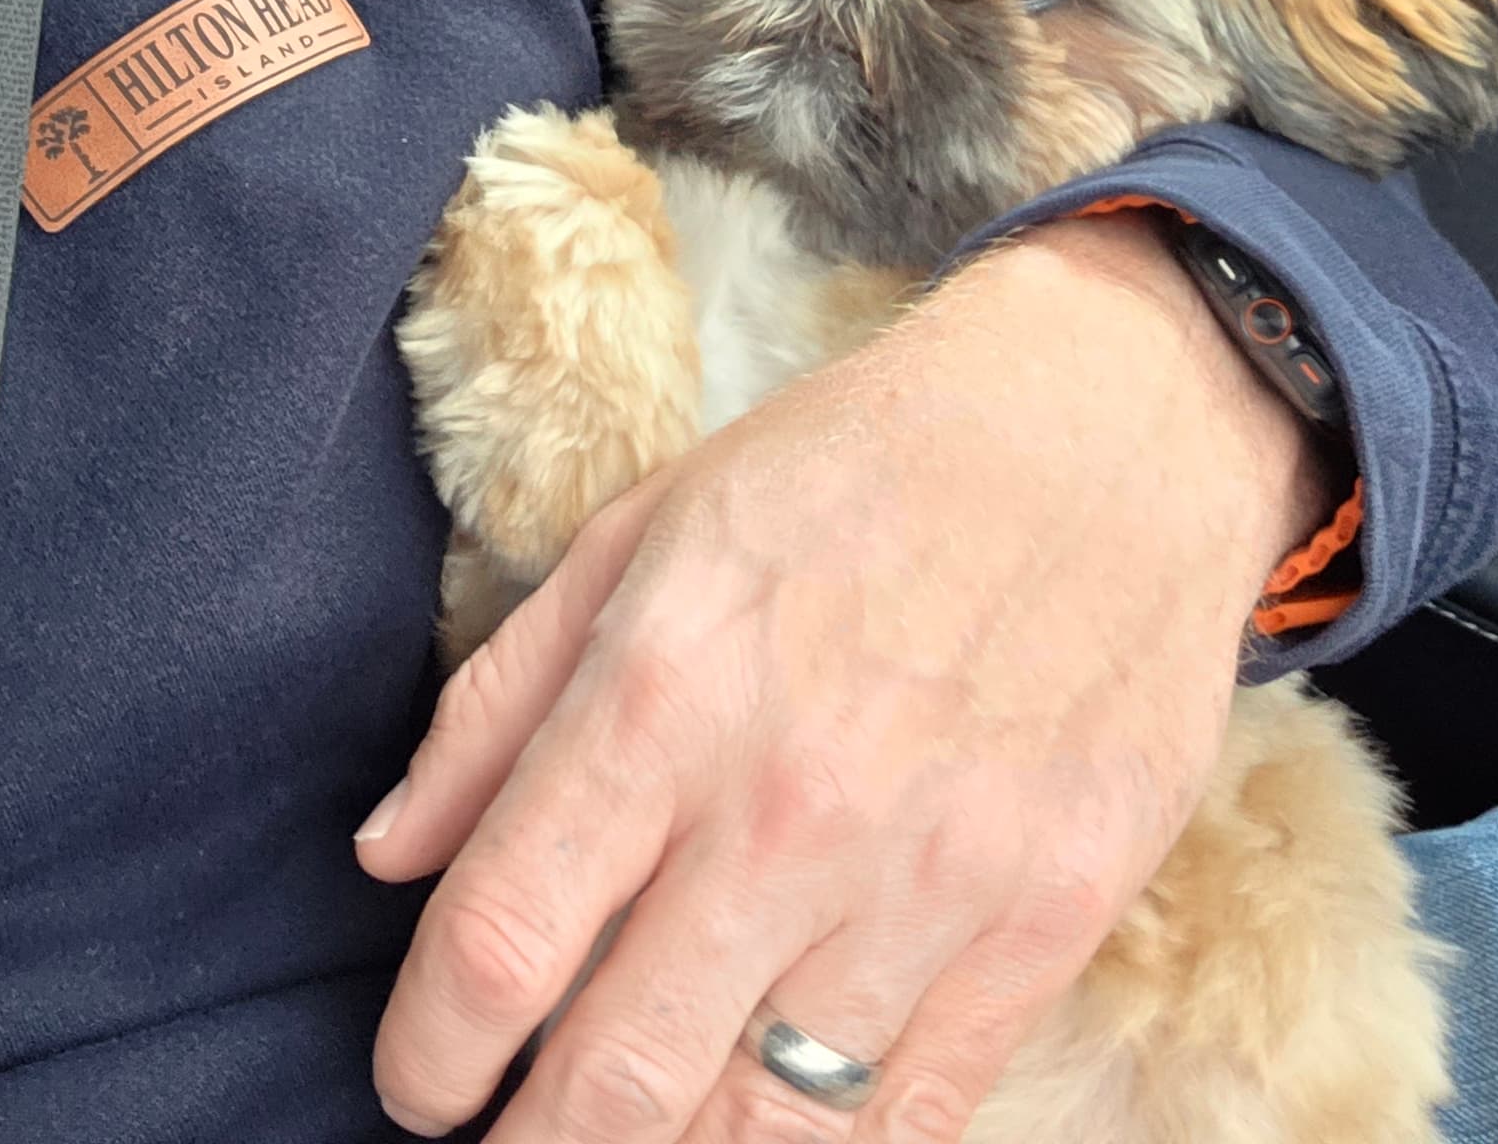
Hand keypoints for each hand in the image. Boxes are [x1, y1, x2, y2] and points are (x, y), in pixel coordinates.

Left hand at [356, 212, 1332, 1142]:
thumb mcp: (639, 531)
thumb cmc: (854, 467)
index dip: (428, 1055)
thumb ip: (500, 703)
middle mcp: (786, 804)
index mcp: (662, 691)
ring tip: (633, 1141)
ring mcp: (930, 876)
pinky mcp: (1048, 921)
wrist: (1107, 425)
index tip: (418, 1085)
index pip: (496, 944)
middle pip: (615, 1080)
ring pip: (764, 1126)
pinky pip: (915, 1115)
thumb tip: (390, 855)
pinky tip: (773, 1121)